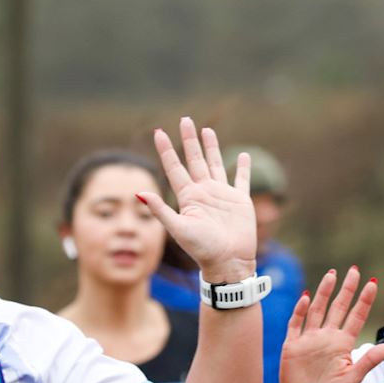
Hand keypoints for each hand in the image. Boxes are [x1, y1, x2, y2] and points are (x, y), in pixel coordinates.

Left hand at [141, 118, 255, 281]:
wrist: (228, 263)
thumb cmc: (203, 249)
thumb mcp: (179, 228)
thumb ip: (160, 210)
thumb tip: (139, 193)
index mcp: (188, 197)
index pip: (174, 168)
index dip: (166, 150)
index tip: (158, 132)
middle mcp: (203, 193)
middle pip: (194, 160)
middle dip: (189, 140)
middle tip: (185, 120)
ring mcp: (222, 195)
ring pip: (215, 164)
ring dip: (211, 147)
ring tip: (206, 130)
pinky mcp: (240, 201)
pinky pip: (241, 180)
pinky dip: (243, 168)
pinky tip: (244, 156)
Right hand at [274, 268, 383, 382]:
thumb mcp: (353, 379)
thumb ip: (369, 360)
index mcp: (343, 343)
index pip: (356, 316)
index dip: (364, 300)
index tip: (373, 283)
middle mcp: (327, 337)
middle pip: (338, 307)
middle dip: (346, 289)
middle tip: (354, 270)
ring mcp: (309, 339)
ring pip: (318, 309)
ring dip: (324, 292)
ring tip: (332, 275)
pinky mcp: (292, 344)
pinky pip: (296, 323)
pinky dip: (301, 310)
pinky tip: (307, 298)